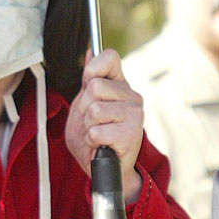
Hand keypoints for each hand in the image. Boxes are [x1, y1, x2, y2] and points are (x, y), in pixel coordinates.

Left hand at [64, 49, 143, 202]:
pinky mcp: (131, 134)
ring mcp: (135, 114)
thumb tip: (89, 51)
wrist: (102, 167)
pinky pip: (96, 131)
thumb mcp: (86, 104)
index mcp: (120, 85)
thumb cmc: (95, 135)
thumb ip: (88, 80)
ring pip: (94, 110)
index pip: (109, 57)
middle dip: (84, 107)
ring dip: (88, 126)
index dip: (93, 68)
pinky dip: (92, 141)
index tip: (88, 84)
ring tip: (97, 133)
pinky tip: (101, 144)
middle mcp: (132, 96)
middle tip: (92, 121)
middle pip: (94, 87)